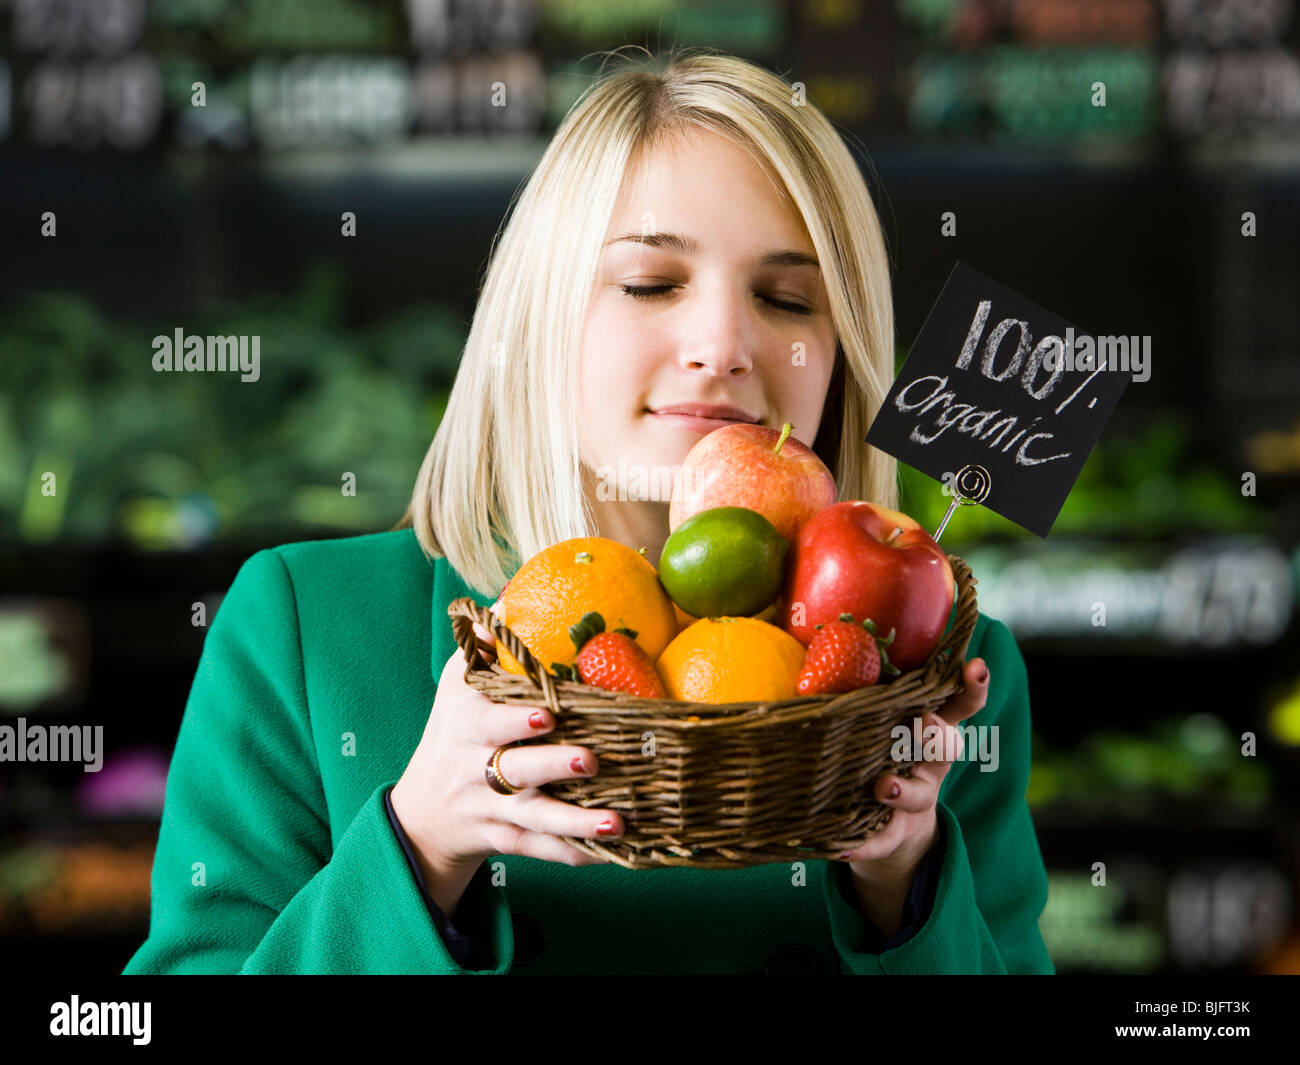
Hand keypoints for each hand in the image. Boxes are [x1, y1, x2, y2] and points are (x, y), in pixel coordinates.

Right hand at [390, 607, 620, 917]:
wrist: (423, 812)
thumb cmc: (452, 731)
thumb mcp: (457, 683)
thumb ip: (484, 644)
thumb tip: (512, 595)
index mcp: (466, 726)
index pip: (488, 724)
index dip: (515, 722)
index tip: (548, 715)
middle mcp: (475, 770)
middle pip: (514, 771)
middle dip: (553, 767)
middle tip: (592, 760)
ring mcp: (490, 809)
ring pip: (532, 818)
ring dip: (574, 822)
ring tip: (616, 823)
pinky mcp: (504, 841)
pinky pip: (539, 850)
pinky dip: (570, 853)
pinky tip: (608, 854)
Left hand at [836, 657, 991, 933]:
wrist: (885, 825)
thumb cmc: (877, 751)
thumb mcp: (878, 720)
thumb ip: (858, 686)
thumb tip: (810, 637)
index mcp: (927, 727)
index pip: (958, 704)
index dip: (972, 687)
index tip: (976, 668)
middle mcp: (928, 763)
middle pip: (944, 746)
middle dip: (936, 734)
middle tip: (923, 721)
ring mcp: (915, 799)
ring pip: (917, 793)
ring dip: (901, 789)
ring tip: (881, 786)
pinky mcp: (894, 834)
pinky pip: (881, 840)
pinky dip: (864, 845)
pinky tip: (840, 847)